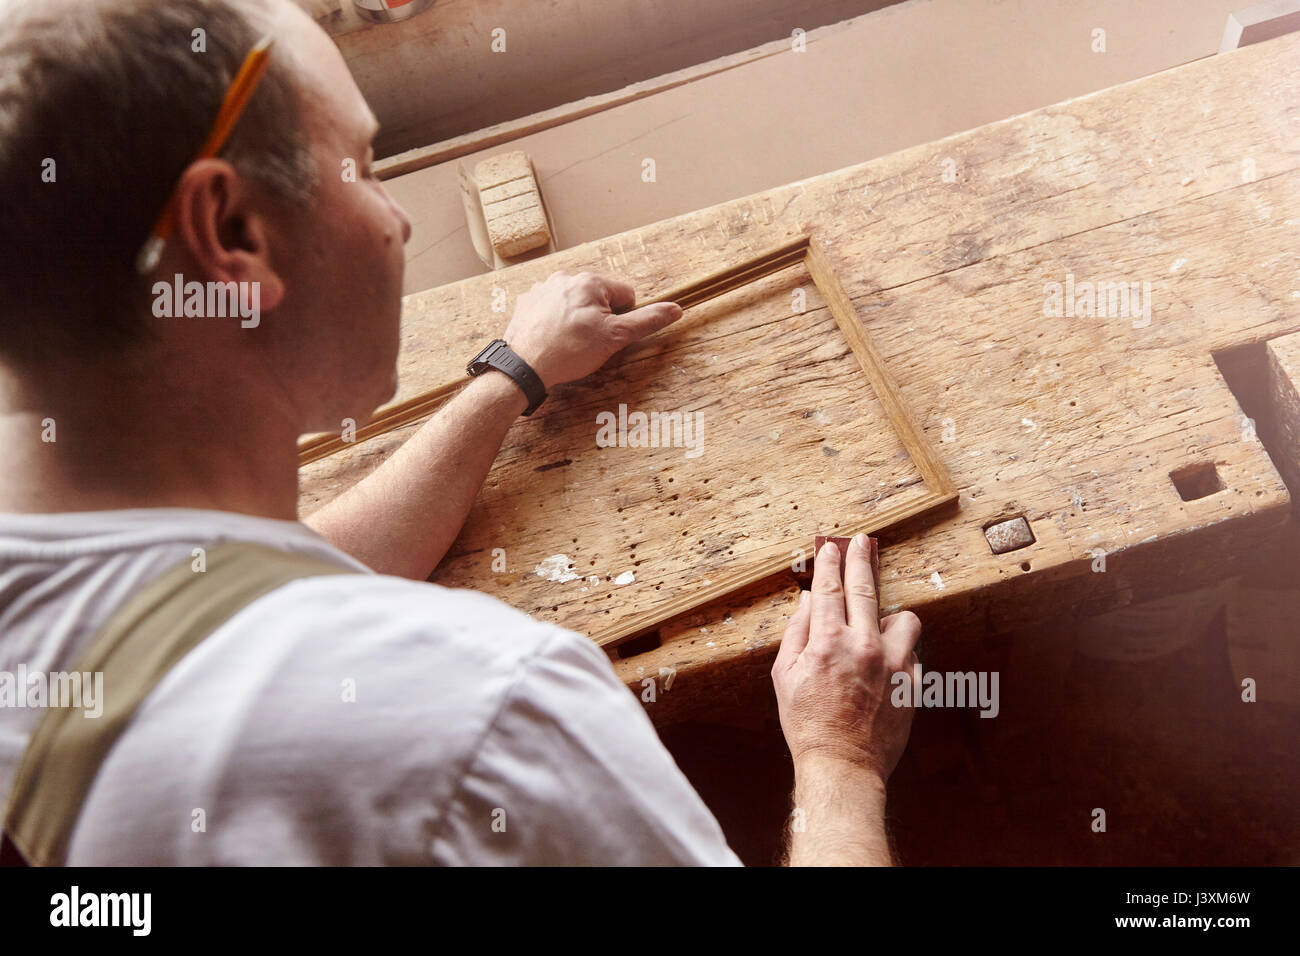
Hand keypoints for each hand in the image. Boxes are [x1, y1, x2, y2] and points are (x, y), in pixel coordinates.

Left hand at [502, 270, 681, 388]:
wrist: (524, 366)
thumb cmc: (569, 351)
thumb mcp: (615, 337)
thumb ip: (646, 321)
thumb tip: (674, 309)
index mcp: (590, 281)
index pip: (625, 295)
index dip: (622, 319)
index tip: (608, 335)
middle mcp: (565, 277)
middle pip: (599, 297)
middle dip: (599, 318)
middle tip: (588, 342)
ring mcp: (543, 288)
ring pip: (575, 302)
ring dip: (577, 318)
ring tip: (568, 342)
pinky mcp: (527, 302)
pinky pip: (552, 307)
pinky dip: (555, 320)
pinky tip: (552, 337)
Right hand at [771, 534, 920, 781]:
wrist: (843, 764)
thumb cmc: (808, 723)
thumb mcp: (785, 676)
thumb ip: (796, 633)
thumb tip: (806, 602)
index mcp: (829, 642)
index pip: (829, 588)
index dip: (829, 563)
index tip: (830, 547)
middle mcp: (865, 646)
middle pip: (866, 588)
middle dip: (861, 560)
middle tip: (862, 543)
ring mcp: (894, 663)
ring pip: (904, 618)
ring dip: (889, 617)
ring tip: (877, 629)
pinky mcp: (913, 682)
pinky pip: (912, 653)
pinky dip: (898, 654)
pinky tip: (883, 668)